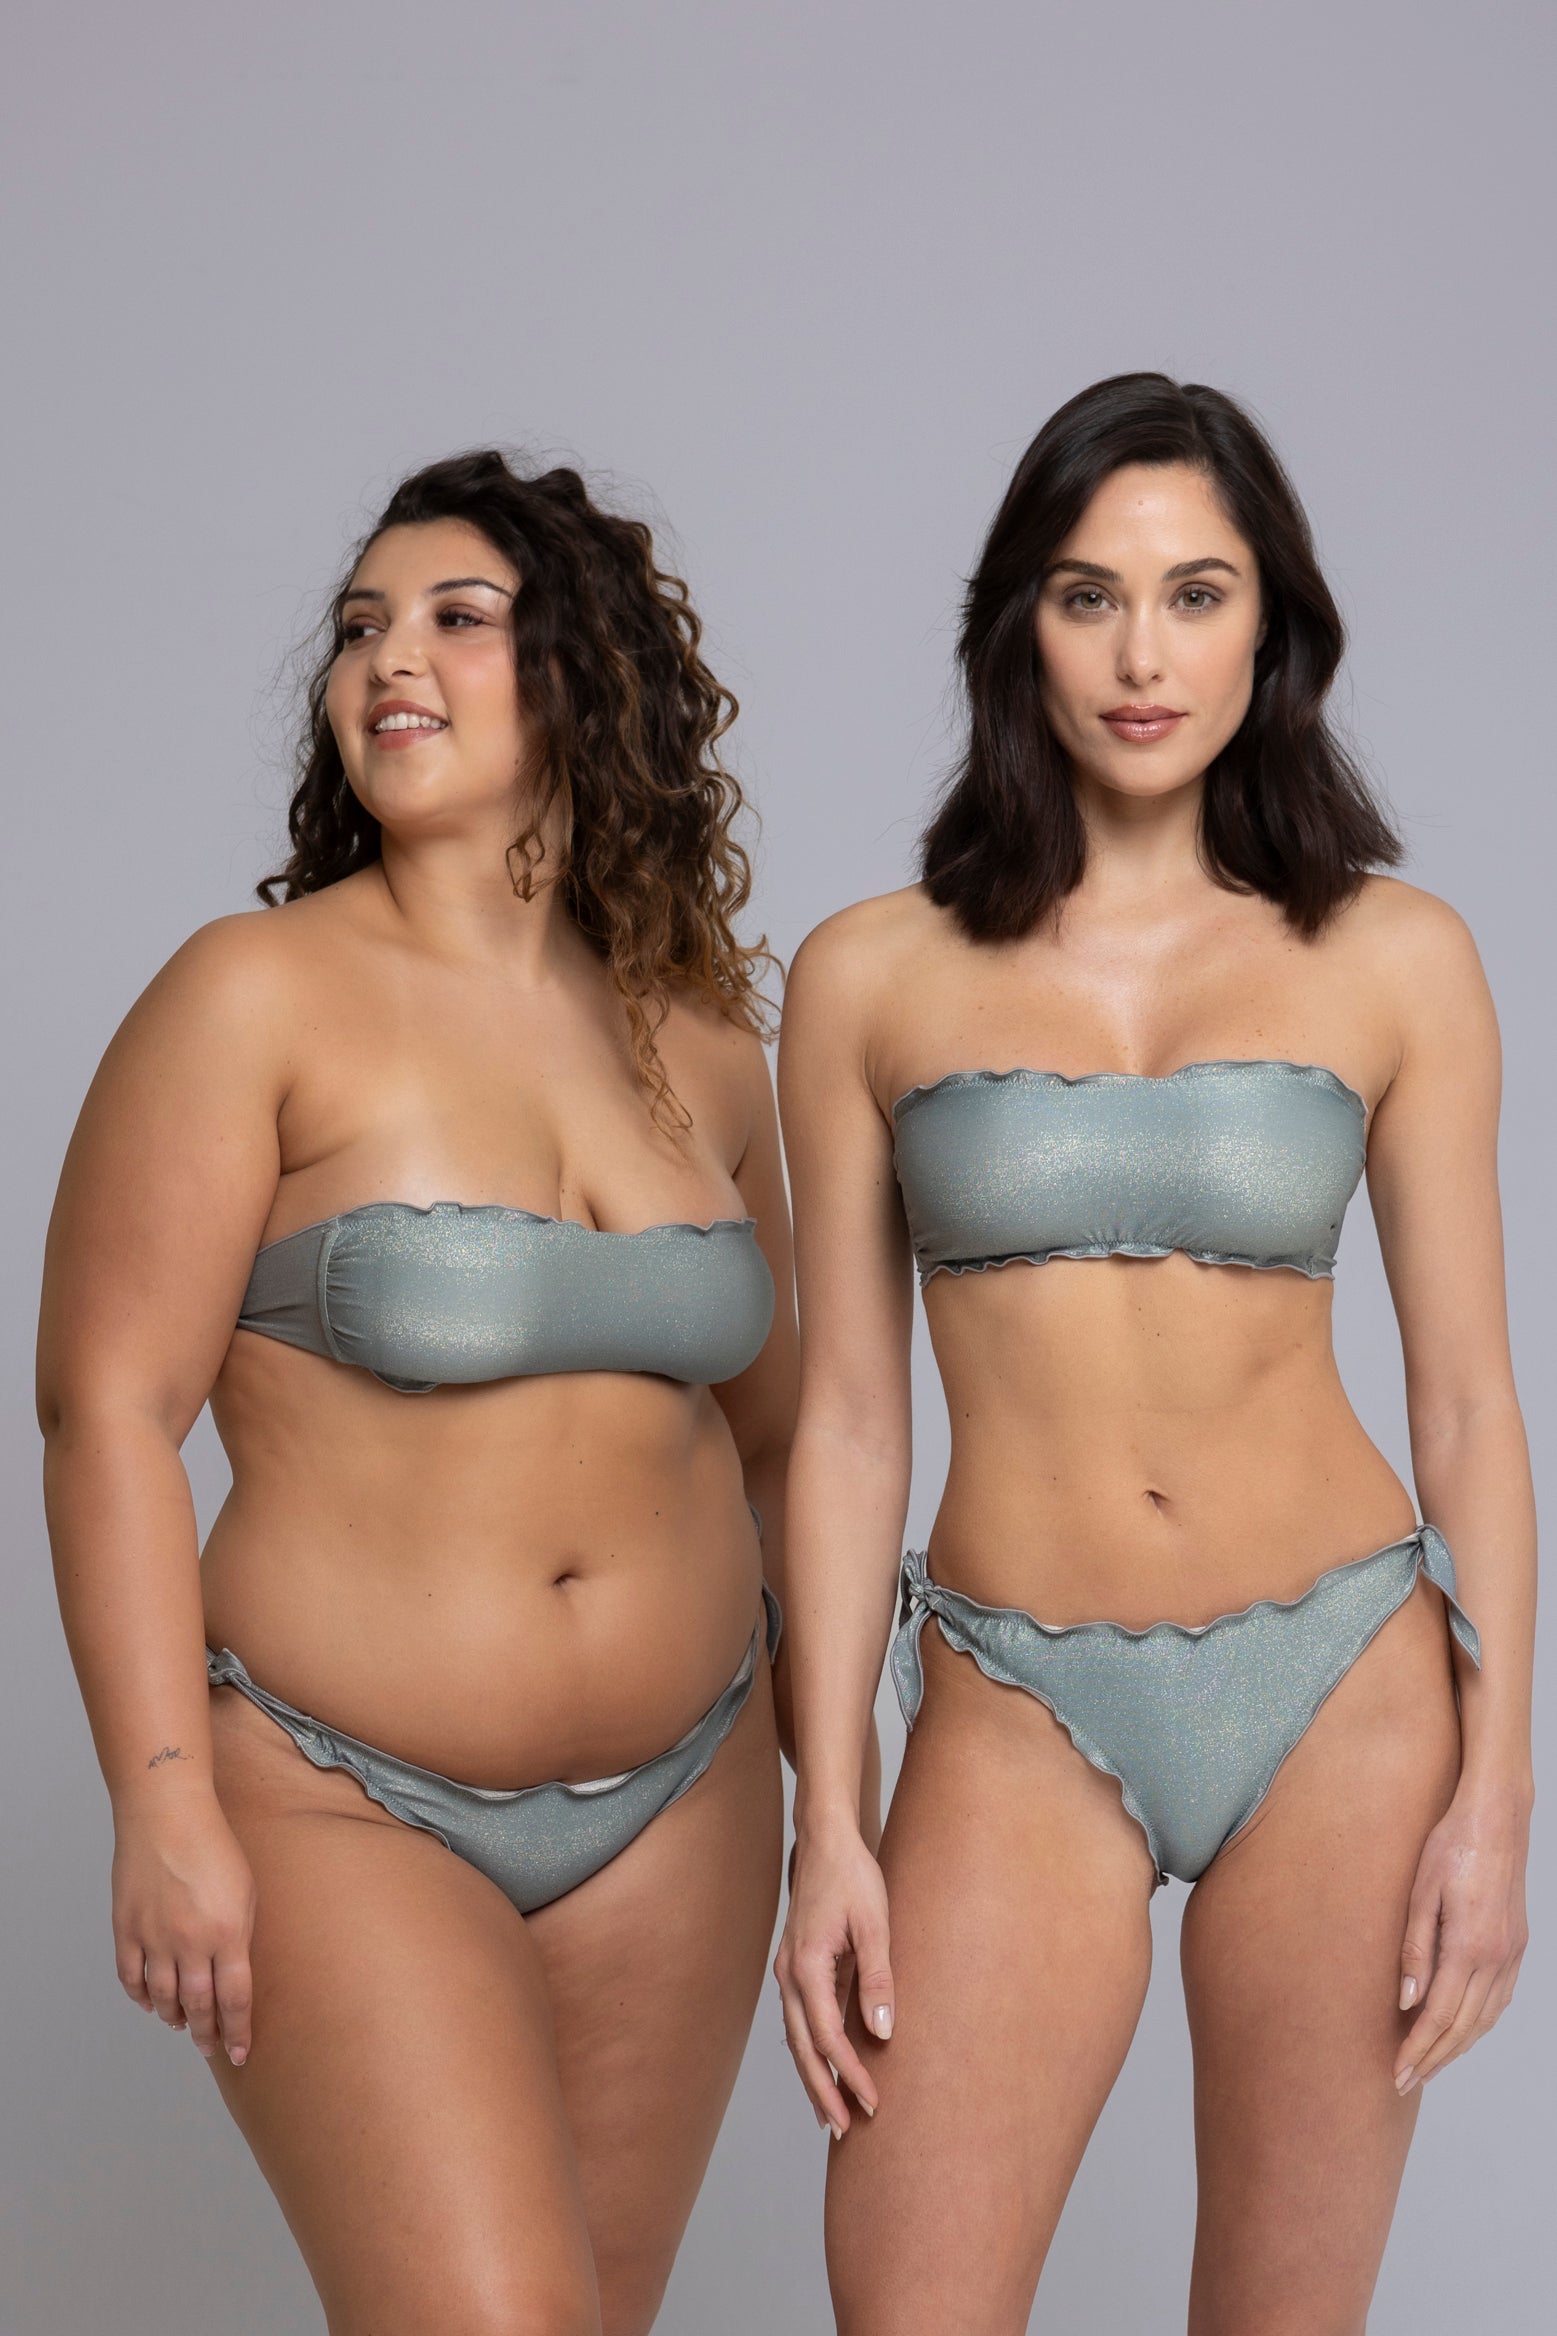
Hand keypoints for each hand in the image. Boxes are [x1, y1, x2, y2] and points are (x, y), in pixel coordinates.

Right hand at [111, 1795, 256, 2067]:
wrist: (167, 1814)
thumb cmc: (214, 1845)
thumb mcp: (246, 1890)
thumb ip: (241, 1934)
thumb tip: (236, 1972)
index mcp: (227, 1933)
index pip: (235, 1999)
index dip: (238, 2031)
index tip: (241, 2053)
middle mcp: (190, 1943)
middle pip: (199, 2006)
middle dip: (207, 2034)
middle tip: (211, 2049)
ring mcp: (154, 1938)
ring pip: (163, 1998)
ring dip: (174, 2016)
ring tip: (183, 2025)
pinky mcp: (126, 1929)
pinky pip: (131, 1977)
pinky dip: (141, 1996)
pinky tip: (151, 2003)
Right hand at [774, 1813, 893, 2137]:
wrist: (826, 1838)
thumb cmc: (853, 1875)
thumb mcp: (875, 1924)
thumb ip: (879, 1979)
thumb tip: (882, 2034)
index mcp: (807, 1967)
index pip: (829, 2039)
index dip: (850, 2075)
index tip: (873, 2102)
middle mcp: (790, 1974)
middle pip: (803, 2048)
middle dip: (822, 2091)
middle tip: (845, 2130)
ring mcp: (789, 1970)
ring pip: (798, 2037)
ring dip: (813, 2075)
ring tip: (832, 2113)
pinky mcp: (797, 1965)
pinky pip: (802, 2018)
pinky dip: (812, 2048)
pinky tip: (826, 2065)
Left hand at [1395, 1775, 1530, 2094]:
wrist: (1497, 1816)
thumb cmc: (1451, 1844)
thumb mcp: (1421, 1891)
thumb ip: (1414, 1949)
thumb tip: (1406, 2001)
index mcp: (1469, 1946)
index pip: (1439, 2016)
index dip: (1417, 2050)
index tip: (1397, 2073)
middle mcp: (1496, 1957)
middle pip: (1464, 2026)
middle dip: (1434, 2058)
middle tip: (1405, 2082)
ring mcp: (1511, 1953)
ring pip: (1485, 2018)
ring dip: (1458, 2046)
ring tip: (1430, 2064)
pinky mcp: (1516, 1944)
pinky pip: (1500, 1999)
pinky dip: (1480, 2023)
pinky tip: (1463, 2029)